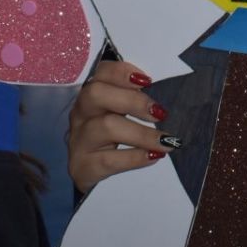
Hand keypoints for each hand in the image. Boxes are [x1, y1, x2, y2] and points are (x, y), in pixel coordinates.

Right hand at [67, 60, 174, 193]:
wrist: (85, 174)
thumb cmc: (109, 137)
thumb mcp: (117, 114)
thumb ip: (132, 99)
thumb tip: (166, 95)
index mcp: (91, 93)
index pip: (100, 72)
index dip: (122, 72)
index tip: (148, 81)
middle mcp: (81, 113)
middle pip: (97, 94)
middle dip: (133, 100)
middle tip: (160, 113)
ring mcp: (79, 140)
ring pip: (106, 127)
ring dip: (142, 134)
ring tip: (166, 141)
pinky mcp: (83, 166)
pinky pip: (109, 159)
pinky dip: (135, 157)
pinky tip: (154, 156)